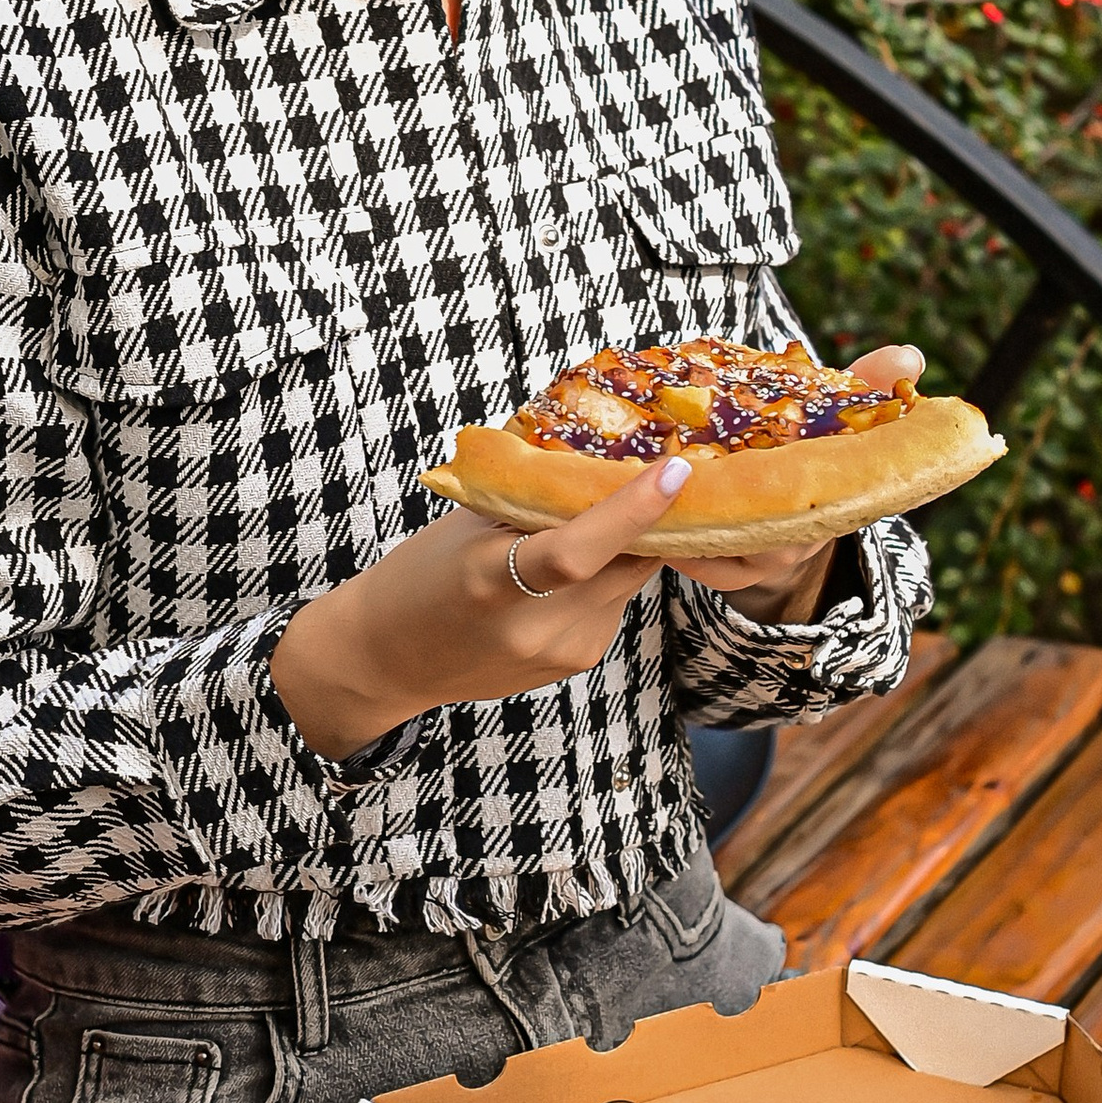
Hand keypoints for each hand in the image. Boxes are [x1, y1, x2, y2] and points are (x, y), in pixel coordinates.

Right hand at [268, 341, 925, 757]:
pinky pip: (618, 596)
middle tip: (716, 463)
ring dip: (641, 534)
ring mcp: (567, 649)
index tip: (680, 471)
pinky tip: (588, 561)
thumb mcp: (462, 526)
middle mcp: (540, 624)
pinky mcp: (578, 661)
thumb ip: (529, 494)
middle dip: (669, 511)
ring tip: (643, 497)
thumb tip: (602, 441)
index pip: (574, 550)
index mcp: (493, 582)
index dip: (631, 512)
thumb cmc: (417, 575)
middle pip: (629, 558)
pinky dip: (614, 565)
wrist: (385, 660)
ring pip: (633, 573)